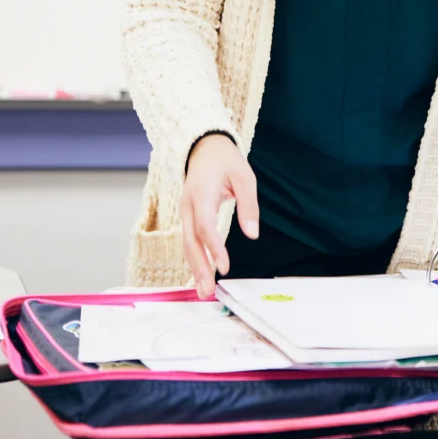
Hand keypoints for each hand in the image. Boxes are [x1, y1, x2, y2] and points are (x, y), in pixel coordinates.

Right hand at [179, 133, 259, 298]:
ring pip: (187, 244)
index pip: (205, 225)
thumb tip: (252, 234)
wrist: (204, 147)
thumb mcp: (244, 176)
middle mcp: (188, 206)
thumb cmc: (226, 160)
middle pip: (190, 241)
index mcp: (201, 194)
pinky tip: (202, 275)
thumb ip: (248, 205)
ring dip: (195, 268)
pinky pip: (189, 240)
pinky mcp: (188, 217)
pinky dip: (194, 259)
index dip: (213, 247)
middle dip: (199, 267)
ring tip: (204, 291)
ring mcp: (185, 212)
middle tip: (208, 290)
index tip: (225, 266)